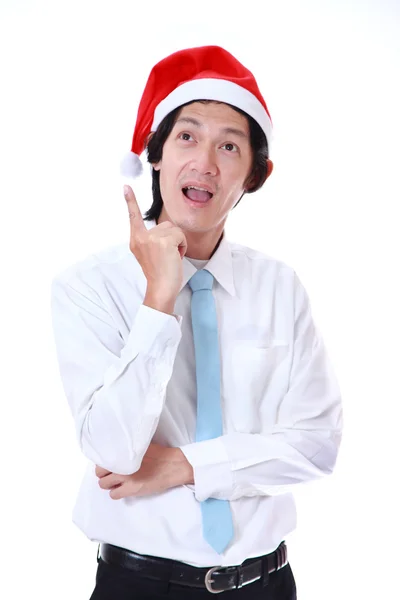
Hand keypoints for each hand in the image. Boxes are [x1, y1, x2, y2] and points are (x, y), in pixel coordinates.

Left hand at [95, 443, 193, 499]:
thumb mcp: (141, 446)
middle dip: (104, 474)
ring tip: (118, 482)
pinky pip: (113, 495)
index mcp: (123, 452)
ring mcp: (125, 477)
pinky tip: (124, 489)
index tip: (109, 465)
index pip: (101, 458)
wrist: (173, 465)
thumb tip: (116, 452)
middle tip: (112, 474)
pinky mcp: (131, 489)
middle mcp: (121, 464)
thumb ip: (127, 449)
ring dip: (109, 484)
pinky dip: (116, 492)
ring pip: (103, 484)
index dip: (104, 463)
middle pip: (99, 472)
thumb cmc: (159, 454)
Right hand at [124, 185, 187, 302]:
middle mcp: (141, 237)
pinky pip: (181, 236)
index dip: (130, 201)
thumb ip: (152, 240)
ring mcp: (152, 238)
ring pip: (175, 230)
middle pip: (165, 224)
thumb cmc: (159, 274)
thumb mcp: (150, 254)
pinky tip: (176, 257)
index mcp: (136, 240)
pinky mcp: (164, 241)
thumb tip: (167, 232)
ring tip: (171, 257)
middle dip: (172, 239)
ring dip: (178, 243)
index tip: (126, 187)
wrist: (161, 288)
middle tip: (167, 257)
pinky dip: (183, 246)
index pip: (133, 217)